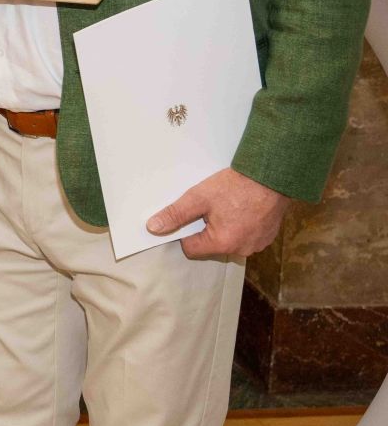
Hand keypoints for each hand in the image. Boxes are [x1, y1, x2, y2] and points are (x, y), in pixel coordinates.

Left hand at [147, 168, 290, 258]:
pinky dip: (240, 227)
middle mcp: (241, 250)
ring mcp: (257, 245)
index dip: (185, 232)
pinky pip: (245, 237)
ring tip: (228, 207)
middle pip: (210, 246)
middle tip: (211, 208)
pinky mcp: (267, 237)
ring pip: (228, 241)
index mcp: (222, 244)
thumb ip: (175, 214)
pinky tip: (242, 210)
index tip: (190, 216)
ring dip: (224, 228)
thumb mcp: (199, 197)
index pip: (190, 249)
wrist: (272, 176)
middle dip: (206, 229)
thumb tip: (153, 227)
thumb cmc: (236, 186)